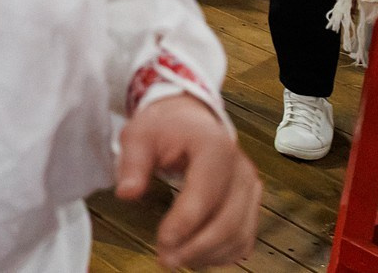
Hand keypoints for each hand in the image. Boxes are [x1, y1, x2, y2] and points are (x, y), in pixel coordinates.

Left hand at [116, 95, 258, 268]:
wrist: (189, 119)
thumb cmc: (165, 126)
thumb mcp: (139, 135)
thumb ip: (133, 164)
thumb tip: (126, 193)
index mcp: (214, 147)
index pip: (205, 194)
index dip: (185, 223)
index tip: (162, 242)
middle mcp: (240, 168)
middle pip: (228, 221)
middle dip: (196, 247)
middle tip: (166, 259)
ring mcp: (250, 187)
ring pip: (239, 234)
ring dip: (209, 255)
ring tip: (178, 259)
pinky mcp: (251, 202)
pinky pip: (244, 237)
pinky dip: (223, 253)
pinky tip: (198, 256)